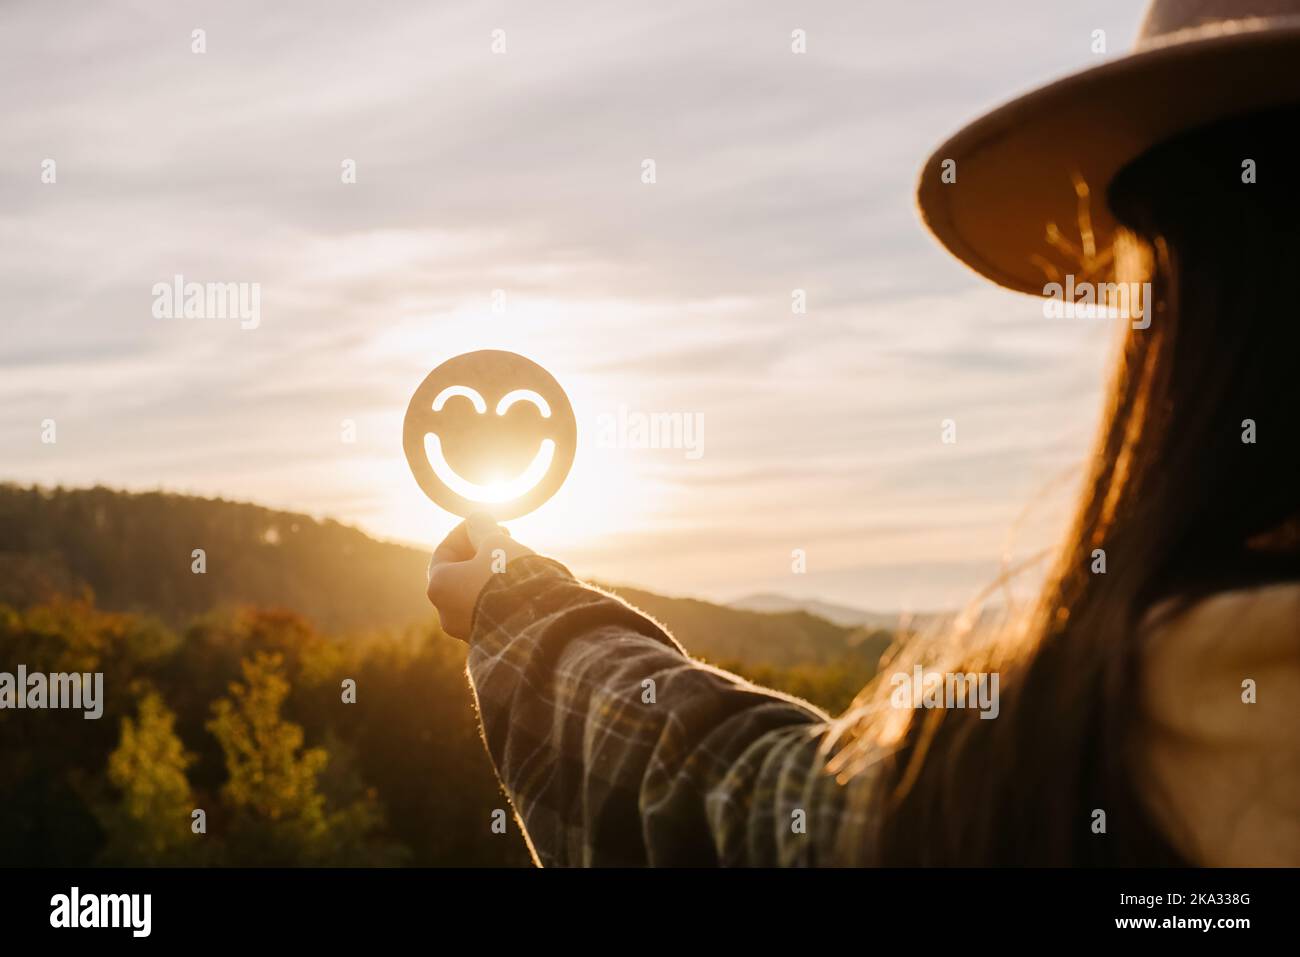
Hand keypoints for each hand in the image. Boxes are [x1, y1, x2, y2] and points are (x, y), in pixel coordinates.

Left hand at [426, 513, 532, 639]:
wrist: (536, 624)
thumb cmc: (510, 579)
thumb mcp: (496, 543)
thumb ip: (482, 527)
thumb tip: (477, 518)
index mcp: (438, 586)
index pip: (444, 550)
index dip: (465, 531)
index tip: (485, 521)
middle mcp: (445, 612)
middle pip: (458, 571)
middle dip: (478, 550)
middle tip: (502, 536)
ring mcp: (464, 629)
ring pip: (473, 591)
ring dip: (489, 571)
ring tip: (514, 557)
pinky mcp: (486, 640)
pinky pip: (487, 609)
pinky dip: (496, 592)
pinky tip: (519, 581)